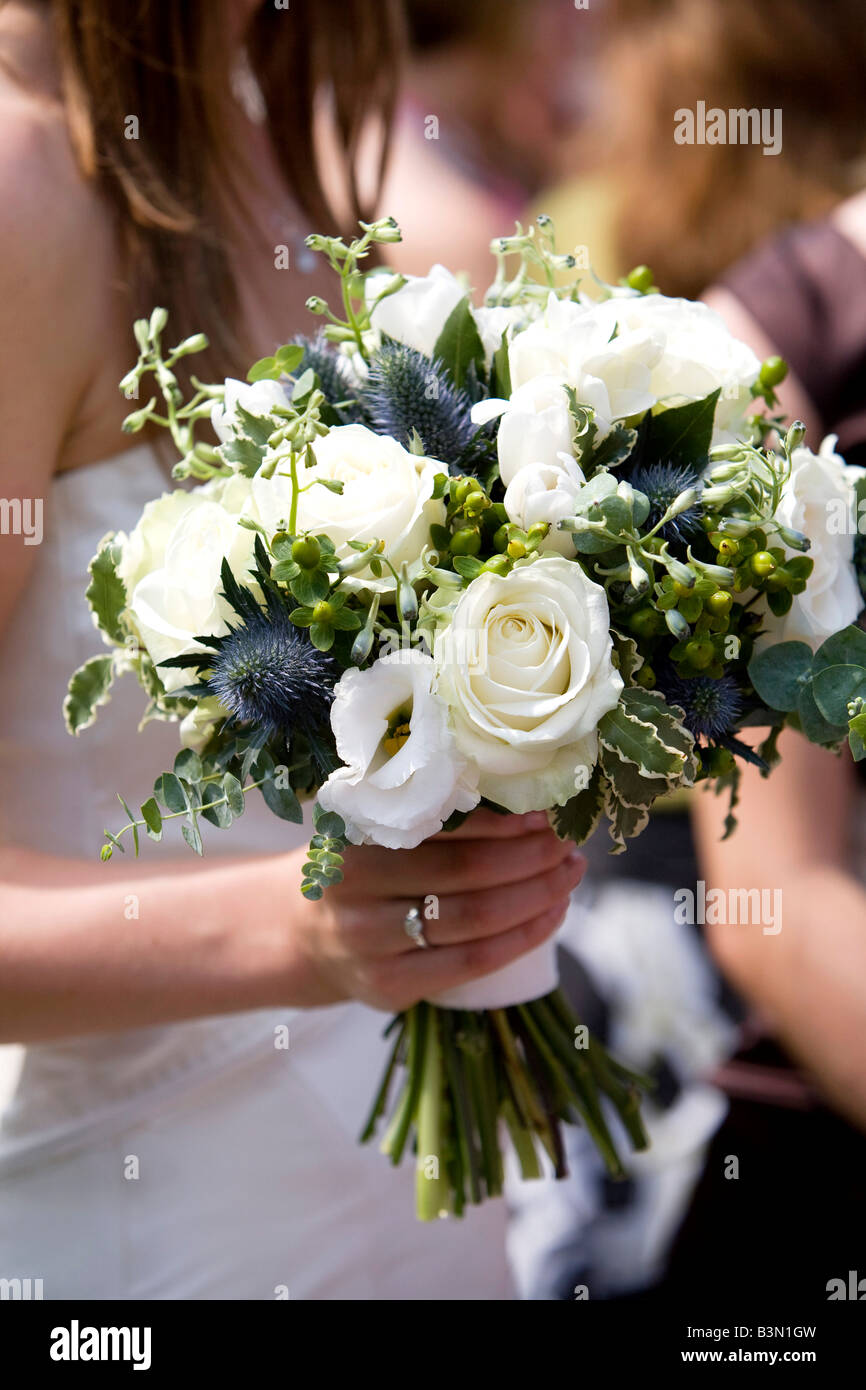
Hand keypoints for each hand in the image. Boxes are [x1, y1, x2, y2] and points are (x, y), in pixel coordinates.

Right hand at [290, 809, 585, 1010]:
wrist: (304, 935)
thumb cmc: (360, 866)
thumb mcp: (373, 827)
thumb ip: (428, 810)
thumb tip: (522, 790)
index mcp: (352, 833)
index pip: (443, 824)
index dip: (502, 819)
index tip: (544, 810)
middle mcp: (354, 888)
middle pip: (466, 872)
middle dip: (531, 855)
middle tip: (568, 842)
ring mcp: (370, 944)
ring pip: (475, 919)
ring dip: (537, 895)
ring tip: (569, 874)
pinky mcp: (389, 987)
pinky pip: (473, 963)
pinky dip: (524, 937)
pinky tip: (552, 914)